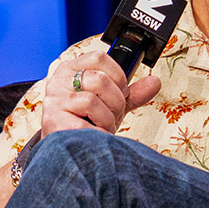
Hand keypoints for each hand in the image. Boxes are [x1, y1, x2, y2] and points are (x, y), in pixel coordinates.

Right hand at [40, 52, 160, 135]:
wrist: (66, 149)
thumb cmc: (87, 122)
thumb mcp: (110, 103)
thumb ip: (131, 93)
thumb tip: (155, 82)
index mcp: (72, 69)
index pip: (99, 57)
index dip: (118, 76)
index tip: (121, 93)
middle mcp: (59, 81)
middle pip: (99, 79)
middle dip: (116, 102)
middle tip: (112, 115)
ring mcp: (54, 100)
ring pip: (92, 100)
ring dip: (107, 119)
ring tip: (103, 127)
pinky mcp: (52, 121)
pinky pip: (84, 124)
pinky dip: (99, 133)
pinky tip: (96, 136)